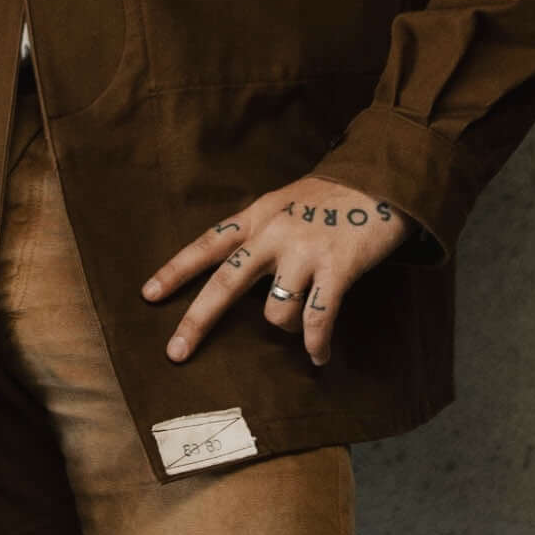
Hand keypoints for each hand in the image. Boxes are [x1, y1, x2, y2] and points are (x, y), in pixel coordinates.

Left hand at [143, 176, 413, 371]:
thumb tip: (238, 271)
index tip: (148, 295)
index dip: (176, 270)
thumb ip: (260, 232)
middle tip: (175, 353)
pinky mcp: (338, 267)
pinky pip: (318, 318)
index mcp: (257, 217)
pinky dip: (317, 343)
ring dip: (284, 330)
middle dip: (197, 321)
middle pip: (225, 284)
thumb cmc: (333, 195)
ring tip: (299, 332)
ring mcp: (305, 252)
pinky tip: (318, 357)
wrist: (386, 177)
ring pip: (274, 312)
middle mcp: (273, 235)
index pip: (207, 245)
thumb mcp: (285, 202)